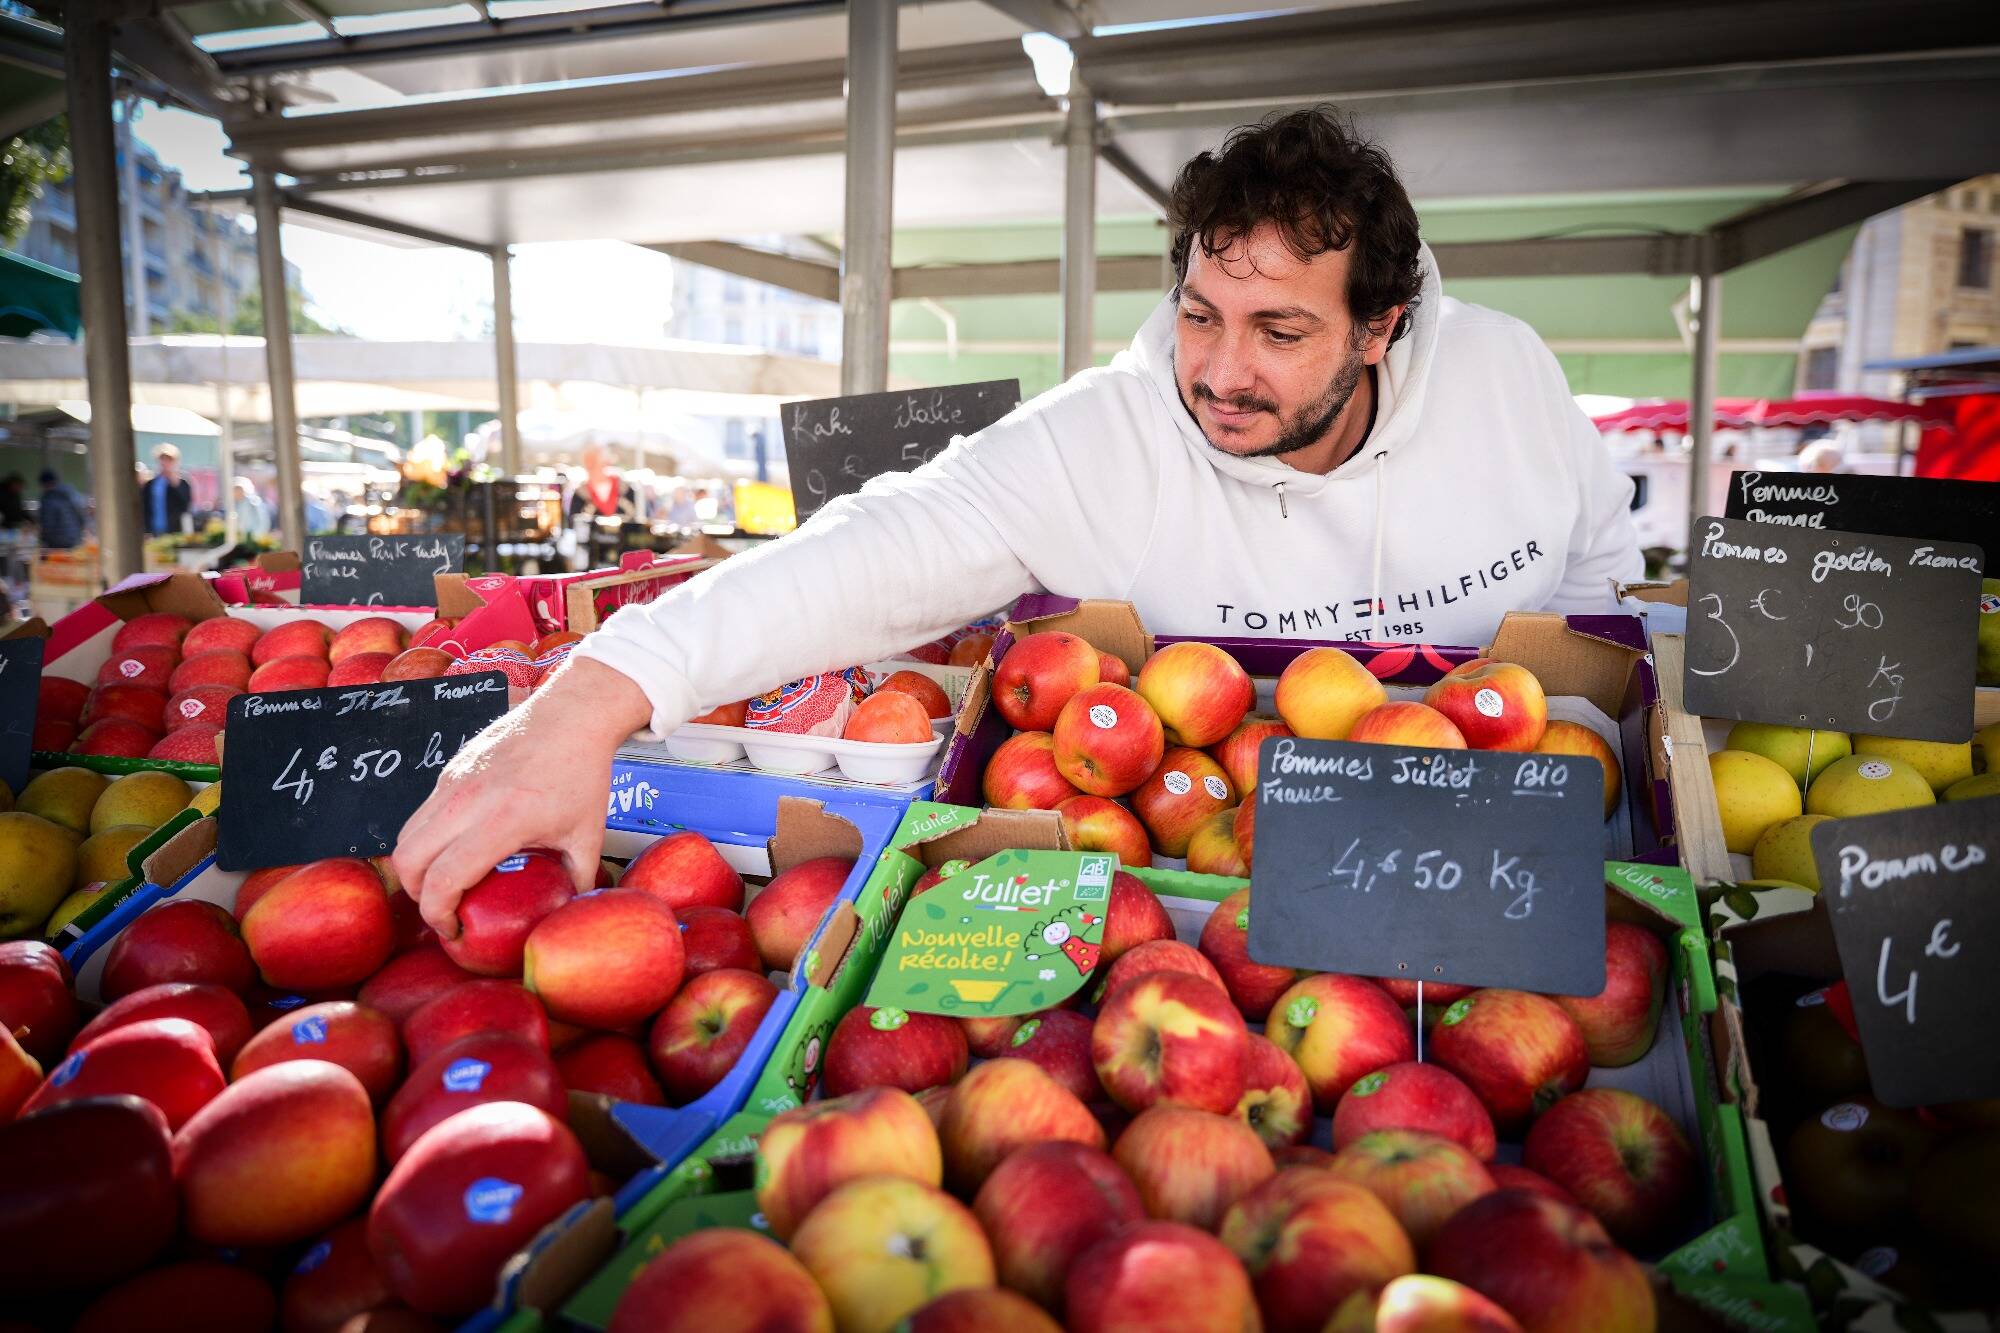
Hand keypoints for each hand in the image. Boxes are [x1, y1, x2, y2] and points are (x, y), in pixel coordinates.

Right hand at [392, 657, 650, 938]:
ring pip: (405, 836)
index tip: (455, 930)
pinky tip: (454, 849)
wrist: (573, 715)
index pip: (444, 878)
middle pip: (407, 861)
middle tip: (444, 911)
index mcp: (502, 819)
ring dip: (416, 868)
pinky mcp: (448, 770)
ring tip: (445, 884)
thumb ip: (576, 881)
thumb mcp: (587, 836)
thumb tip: (567, 915)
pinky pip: (419, 815)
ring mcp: (452, 782)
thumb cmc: (581, 773)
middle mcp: (467, 800)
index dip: (438, 915)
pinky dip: (425, 840)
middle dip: (417, 896)